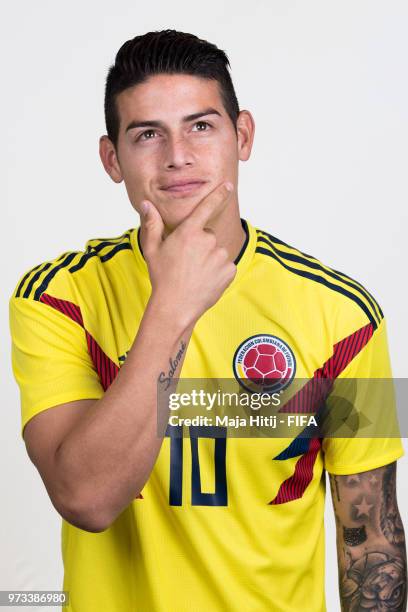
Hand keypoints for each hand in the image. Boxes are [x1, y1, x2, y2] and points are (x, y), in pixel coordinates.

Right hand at [139, 181, 236, 327]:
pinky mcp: (229, 270)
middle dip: (200, 245)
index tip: (227, 186)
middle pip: (208, 236)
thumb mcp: (152, 249)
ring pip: (217, 252)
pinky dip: (218, 272)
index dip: (218, 195)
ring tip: (194, 274)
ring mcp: (220, 256)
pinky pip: (225, 266)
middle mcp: (207, 240)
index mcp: (188, 232)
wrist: (175, 306)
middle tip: (186, 262)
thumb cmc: (162, 277)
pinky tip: (205, 281)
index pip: (207, 207)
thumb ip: (152, 224)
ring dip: (209, 259)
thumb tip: (146, 204)